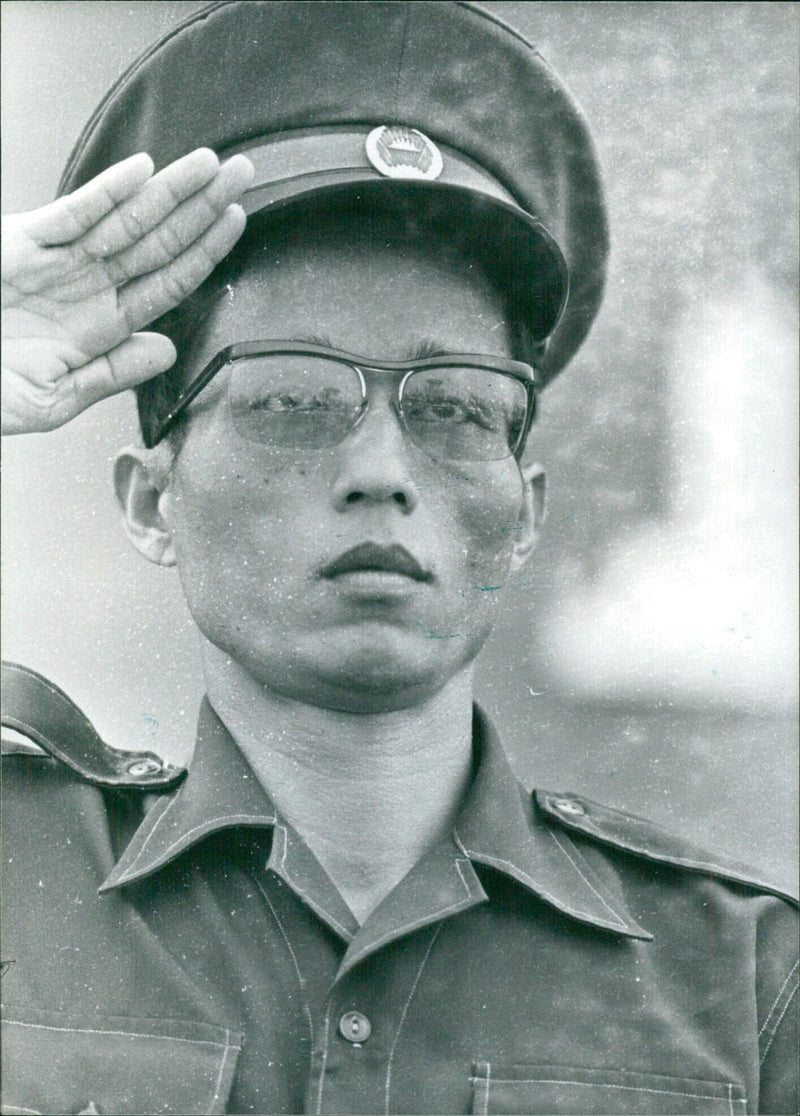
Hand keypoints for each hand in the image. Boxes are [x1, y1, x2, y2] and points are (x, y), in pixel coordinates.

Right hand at [2, 148, 253, 434]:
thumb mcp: (55, 398)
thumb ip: (113, 373)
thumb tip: (167, 350)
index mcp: (101, 326)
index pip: (167, 284)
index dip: (204, 253)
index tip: (237, 223)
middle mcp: (87, 287)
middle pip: (158, 242)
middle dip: (202, 208)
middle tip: (244, 174)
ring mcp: (58, 260)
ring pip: (126, 219)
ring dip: (171, 191)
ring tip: (212, 165)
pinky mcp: (22, 240)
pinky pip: (72, 213)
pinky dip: (107, 193)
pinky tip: (145, 173)